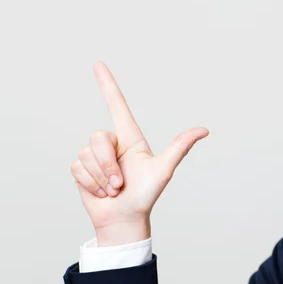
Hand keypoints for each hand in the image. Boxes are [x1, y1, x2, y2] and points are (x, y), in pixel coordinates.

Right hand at [70, 62, 208, 245]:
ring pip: (87, 154)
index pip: (117, 106)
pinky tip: (101, 192)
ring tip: (114, 188)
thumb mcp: (164, 169)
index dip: (108, 85)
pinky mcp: (81, 169)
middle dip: (109, 164)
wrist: (125, 219)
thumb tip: (204, 130)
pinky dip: (90, 183)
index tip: (98, 64)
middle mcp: (112, 144)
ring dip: (101, 177)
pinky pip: (77, 167)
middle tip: (121, 182)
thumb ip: (180, 147)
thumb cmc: (146, 195)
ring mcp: (96, 156)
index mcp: (131, 139)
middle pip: (98, 136)